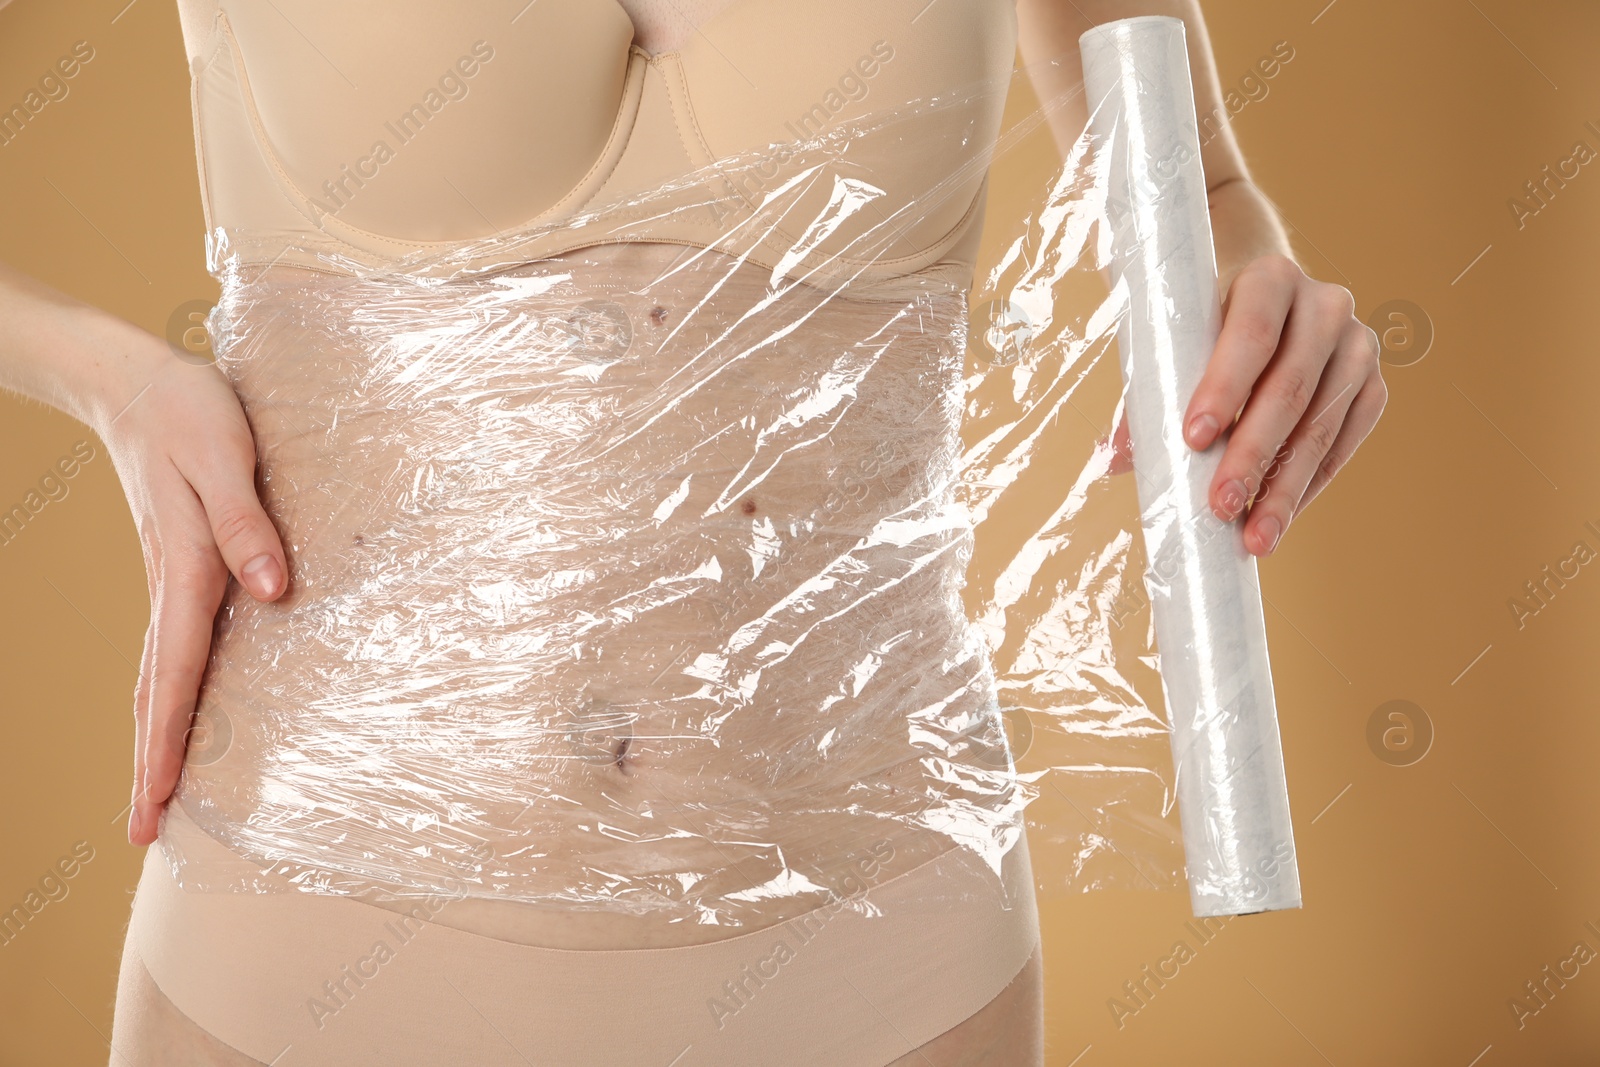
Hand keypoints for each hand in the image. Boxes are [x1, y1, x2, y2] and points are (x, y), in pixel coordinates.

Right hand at [91, 320, 287, 844]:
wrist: (134, 379)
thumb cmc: (190, 409)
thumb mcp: (227, 455)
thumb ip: (247, 523)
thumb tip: (277, 591)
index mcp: (186, 566)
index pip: (178, 669)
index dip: (174, 736)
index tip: (162, 797)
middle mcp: (171, 583)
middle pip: (157, 691)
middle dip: (150, 763)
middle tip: (141, 833)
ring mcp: (167, 579)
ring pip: (156, 675)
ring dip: (155, 737)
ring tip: (154, 796)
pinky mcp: (176, 567)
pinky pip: (167, 648)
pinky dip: (165, 695)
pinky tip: (173, 716)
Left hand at [1101, 255, 1386, 555]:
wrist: (1265, 301)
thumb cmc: (1205, 325)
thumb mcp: (1175, 339)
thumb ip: (1146, 394)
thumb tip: (1111, 459)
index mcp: (1270, 279)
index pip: (1251, 334)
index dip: (1223, 388)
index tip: (1194, 439)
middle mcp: (1325, 306)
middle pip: (1289, 388)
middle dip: (1253, 454)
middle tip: (1220, 505)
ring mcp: (1357, 347)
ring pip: (1320, 425)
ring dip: (1285, 487)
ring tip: (1254, 537)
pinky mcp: (1371, 386)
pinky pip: (1343, 443)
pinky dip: (1310, 485)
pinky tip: (1280, 517)